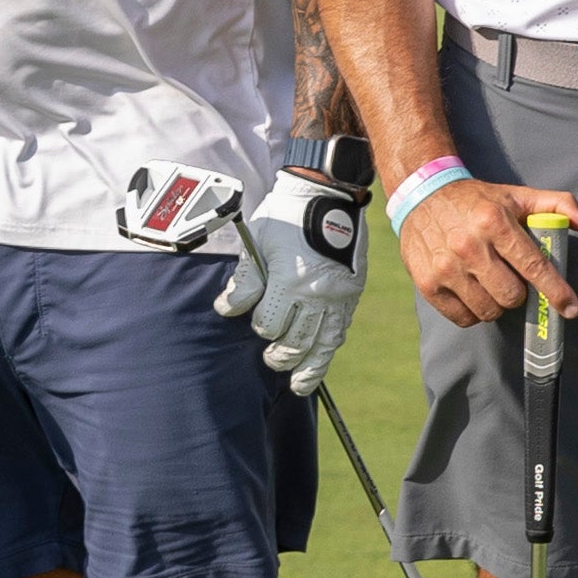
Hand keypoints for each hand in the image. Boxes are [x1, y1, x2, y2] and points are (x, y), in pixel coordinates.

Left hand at [218, 179, 365, 394]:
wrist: (327, 194)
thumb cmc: (286, 216)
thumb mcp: (258, 243)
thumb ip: (245, 281)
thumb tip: (226, 309)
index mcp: (289, 282)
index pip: (269, 324)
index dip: (259, 326)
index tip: (256, 320)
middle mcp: (316, 295)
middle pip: (295, 342)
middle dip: (280, 355)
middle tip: (271, 359)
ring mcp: (338, 297)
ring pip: (321, 345)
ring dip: (307, 366)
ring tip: (297, 383)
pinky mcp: (351, 295)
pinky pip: (339, 332)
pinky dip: (328, 351)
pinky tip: (319, 363)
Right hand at [400, 175, 577, 330]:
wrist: (420, 194)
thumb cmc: (477, 200)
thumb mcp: (516, 196)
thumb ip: (556, 205)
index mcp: (494, 221)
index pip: (533, 265)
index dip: (556, 291)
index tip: (571, 309)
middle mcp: (468, 245)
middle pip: (512, 295)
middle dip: (519, 293)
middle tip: (511, 279)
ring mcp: (445, 267)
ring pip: (489, 310)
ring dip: (496, 304)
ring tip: (490, 284)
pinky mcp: (428, 285)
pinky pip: (464, 318)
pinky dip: (474, 312)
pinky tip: (471, 291)